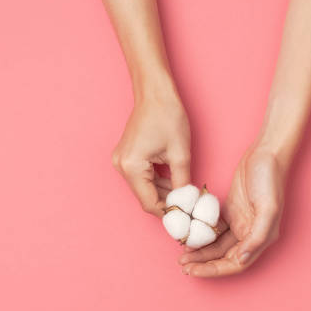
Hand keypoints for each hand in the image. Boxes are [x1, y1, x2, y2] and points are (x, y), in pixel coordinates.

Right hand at [112, 89, 190, 216]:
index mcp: (131, 167)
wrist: (155, 92)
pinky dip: (158, 182)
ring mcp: (121, 162)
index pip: (150, 203)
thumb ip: (182, 182)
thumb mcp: (180, 153)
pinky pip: (142, 178)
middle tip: (189, 209)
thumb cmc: (167, 116)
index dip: (169, 213)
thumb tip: (187, 203)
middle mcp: (121, 167)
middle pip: (146, 197)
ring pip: (145, 188)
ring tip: (186, 196)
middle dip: (168, 203)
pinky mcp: (126, 157)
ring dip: (164, 193)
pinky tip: (174, 183)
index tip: (186, 218)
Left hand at [179, 144, 287, 276]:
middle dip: (204, 264)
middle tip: (183, 266)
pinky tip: (188, 235)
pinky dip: (202, 234)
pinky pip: (214, 229)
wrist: (267, 153)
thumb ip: (257, 236)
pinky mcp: (231, 211)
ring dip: (201, 252)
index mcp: (261, 238)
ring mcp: (240, 223)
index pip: (235, 263)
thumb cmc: (270, 179)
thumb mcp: (268, 208)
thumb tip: (241, 260)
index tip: (193, 271)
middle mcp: (250, 234)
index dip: (213, 270)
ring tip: (182, 255)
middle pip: (224, 257)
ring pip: (217, 245)